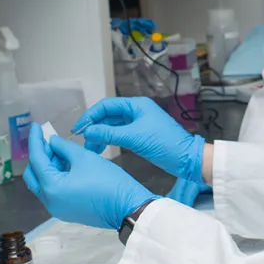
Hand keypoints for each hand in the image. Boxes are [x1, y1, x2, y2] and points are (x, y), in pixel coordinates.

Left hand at [25, 123, 157, 230]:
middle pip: (34, 174)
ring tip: (61, 149)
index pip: (36, 160)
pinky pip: (54, 191)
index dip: (35, 140)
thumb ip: (64, 147)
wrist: (127, 207)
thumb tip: (53, 142)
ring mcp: (58, 208)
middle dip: (40, 155)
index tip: (34, 126)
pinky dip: (56, 176)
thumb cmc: (108, 182)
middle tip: (48, 139)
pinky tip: (67, 164)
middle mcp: (50, 201)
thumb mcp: (85, 158)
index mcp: (51, 188)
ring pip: (44, 183)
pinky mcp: (68, 210)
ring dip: (49, 165)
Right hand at [74, 98, 206, 190]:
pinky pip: (120, 134)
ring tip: (92, 149)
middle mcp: (137, 111)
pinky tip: (102, 149)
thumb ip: (109, 134)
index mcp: (137, 105)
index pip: (107, 105)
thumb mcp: (134, 138)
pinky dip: (110, 140)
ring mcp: (139, 123)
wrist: (186, 158)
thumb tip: (88, 132)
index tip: (78, 129)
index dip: (90, 116)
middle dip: (94, 128)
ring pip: (113, 126)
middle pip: (108, 115)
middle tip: (83, 142)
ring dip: (101, 136)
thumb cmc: (165, 144)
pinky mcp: (140, 135)